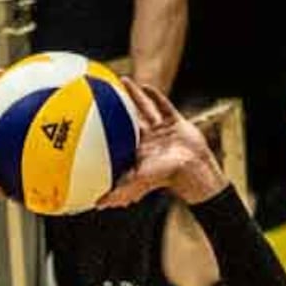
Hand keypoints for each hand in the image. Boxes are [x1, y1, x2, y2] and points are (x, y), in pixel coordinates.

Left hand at [97, 80, 225, 208]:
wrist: (193, 170)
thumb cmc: (166, 177)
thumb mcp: (138, 183)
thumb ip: (119, 192)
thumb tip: (97, 205)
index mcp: (138, 150)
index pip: (119, 136)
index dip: (107, 127)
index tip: (92, 116)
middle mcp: (149, 139)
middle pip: (129, 118)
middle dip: (118, 106)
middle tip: (103, 91)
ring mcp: (162, 129)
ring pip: (145, 108)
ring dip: (135, 95)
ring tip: (123, 80)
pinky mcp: (176, 122)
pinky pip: (164, 106)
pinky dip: (155, 96)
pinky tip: (146, 85)